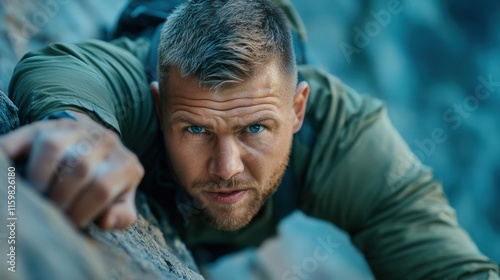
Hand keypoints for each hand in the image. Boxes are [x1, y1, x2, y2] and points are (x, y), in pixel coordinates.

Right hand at [0, 113, 143, 229]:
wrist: (95, 144)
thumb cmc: (107, 181)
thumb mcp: (122, 199)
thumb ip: (121, 214)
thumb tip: (106, 220)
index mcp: (125, 163)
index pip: (101, 189)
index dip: (81, 212)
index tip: (69, 225)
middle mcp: (104, 140)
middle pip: (78, 169)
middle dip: (60, 199)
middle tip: (51, 214)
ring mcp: (76, 129)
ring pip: (53, 147)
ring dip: (39, 178)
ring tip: (36, 197)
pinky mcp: (46, 125)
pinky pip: (23, 138)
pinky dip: (10, 153)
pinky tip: (10, 175)